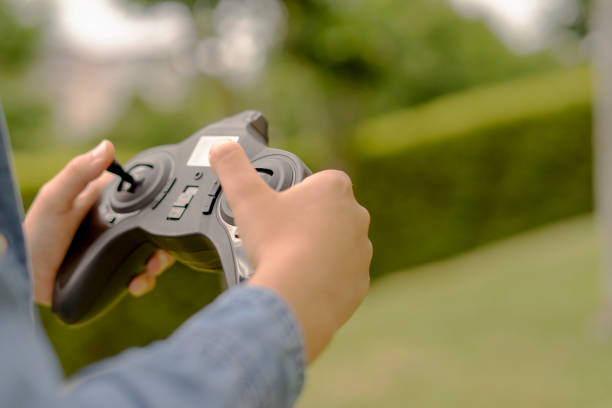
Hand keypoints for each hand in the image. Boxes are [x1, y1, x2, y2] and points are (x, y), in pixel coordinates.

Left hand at [23, 140, 174, 305]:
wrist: (24, 279)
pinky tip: (136, 282)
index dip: (157, 200)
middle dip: (163, 238)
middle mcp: (114, 226)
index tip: (167, 207)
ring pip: (151, 253)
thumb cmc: (33, 235)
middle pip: (153, 228)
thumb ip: (78, 173)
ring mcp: (116, 251)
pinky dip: (144, 282)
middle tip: (162, 247)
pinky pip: (139, 278)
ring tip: (150, 267)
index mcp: (104, 203)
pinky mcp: (115, 274)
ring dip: (158, 261)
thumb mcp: (55, 199)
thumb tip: (107, 146)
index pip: (140, 195)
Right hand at [209, 142, 371, 362]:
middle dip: (307, 223)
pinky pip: (341, 276)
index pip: (318, 181)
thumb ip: (232, 165)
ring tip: (289, 263)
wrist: (296, 297)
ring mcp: (361, 250)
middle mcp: (356, 216)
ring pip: (336, 246)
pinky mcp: (359, 281)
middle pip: (327, 214)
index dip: (297, 193)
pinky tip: (303, 284)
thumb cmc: (276, 244)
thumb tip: (221, 146)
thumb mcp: (246, 197)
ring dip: (318, 251)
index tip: (280, 209)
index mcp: (334, 189)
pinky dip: (324, 280)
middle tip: (279, 237)